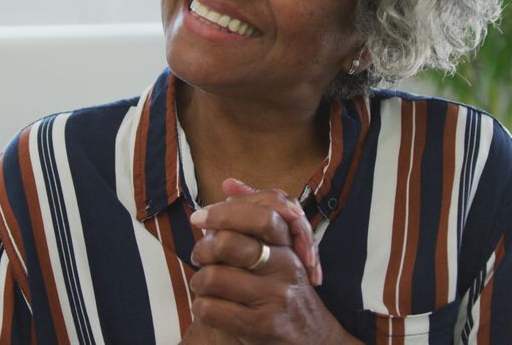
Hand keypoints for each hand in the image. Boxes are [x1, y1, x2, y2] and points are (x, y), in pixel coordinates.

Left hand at [188, 196, 356, 343]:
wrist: (314, 340)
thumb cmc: (284, 291)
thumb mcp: (278, 252)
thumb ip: (254, 216)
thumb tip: (228, 183)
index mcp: (289, 246)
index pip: (260, 216)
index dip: (224, 213)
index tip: (199, 218)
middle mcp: (287, 268)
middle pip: (230, 244)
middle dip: (202, 249)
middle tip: (198, 257)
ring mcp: (277, 298)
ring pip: (214, 277)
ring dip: (198, 282)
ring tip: (202, 286)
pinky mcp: (263, 327)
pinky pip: (212, 309)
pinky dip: (201, 308)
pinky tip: (208, 308)